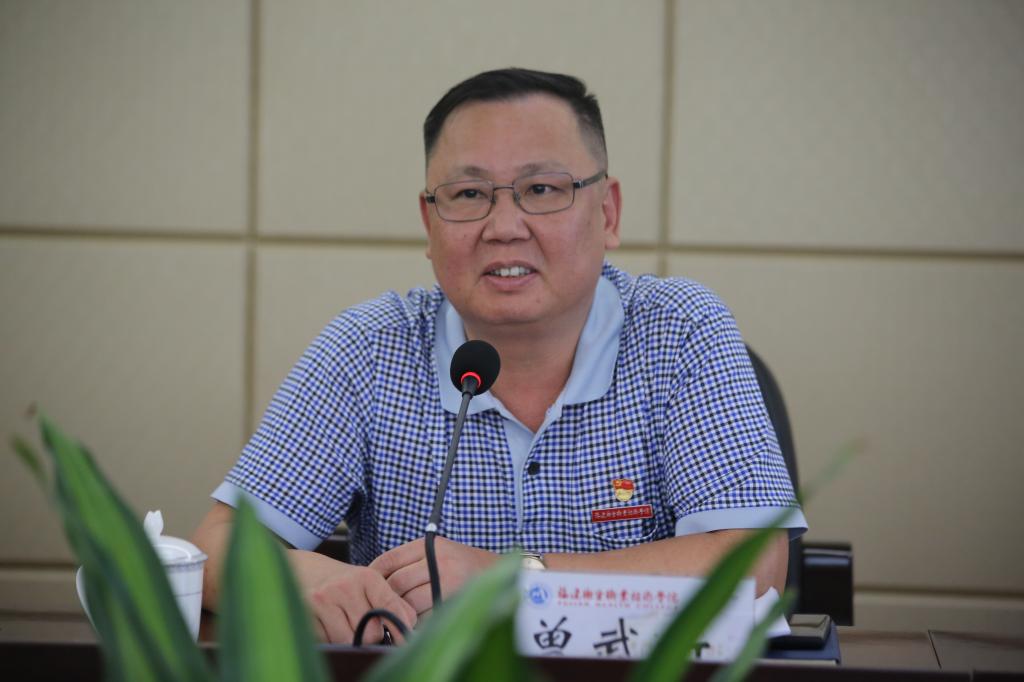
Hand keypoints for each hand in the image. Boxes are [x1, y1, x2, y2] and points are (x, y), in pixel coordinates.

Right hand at [287, 550, 416, 644]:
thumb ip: (392, 604)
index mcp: (367, 577)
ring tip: (345, 626)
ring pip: (348, 641)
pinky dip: (330, 641)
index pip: (390, 609)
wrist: (303, 570)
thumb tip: (409, 628)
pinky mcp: (305, 613)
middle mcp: (345, 586)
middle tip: (363, 627)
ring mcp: (323, 599)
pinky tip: (328, 626)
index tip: (402, 638)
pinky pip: (326, 641)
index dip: (399, 628)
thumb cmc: (343, 582)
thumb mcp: (369, 584)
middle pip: (371, 633)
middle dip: (370, 637)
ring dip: (349, 641)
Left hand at [369, 536, 497, 616]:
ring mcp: (449, 582)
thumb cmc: (462, 563)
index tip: (370, 584)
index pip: (391, 559)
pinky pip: (427, 617)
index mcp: (431, 545)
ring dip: (402, 611)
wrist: (498, 573)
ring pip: (410, 603)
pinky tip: (420, 619)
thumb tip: (377, 577)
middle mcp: (439, 561)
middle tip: (384, 603)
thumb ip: (411, 559)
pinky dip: (419, 621)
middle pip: (397, 582)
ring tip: (402, 612)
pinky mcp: (456, 602)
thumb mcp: (438, 550)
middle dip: (387, 596)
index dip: (375, 573)